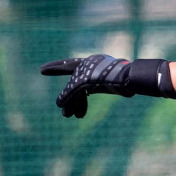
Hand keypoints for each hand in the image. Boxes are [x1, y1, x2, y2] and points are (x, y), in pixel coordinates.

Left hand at [40, 55, 175, 117]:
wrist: (133, 77)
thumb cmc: (132, 79)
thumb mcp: (121, 82)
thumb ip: (118, 84)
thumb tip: (129, 88)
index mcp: (95, 61)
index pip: (75, 64)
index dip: (61, 65)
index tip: (48, 66)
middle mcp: (88, 63)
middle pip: (73, 75)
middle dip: (60, 77)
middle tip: (43, 70)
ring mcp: (86, 71)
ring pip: (73, 87)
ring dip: (69, 101)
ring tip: (65, 114)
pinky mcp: (84, 80)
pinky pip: (73, 91)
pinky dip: (68, 99)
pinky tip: (62, 107)